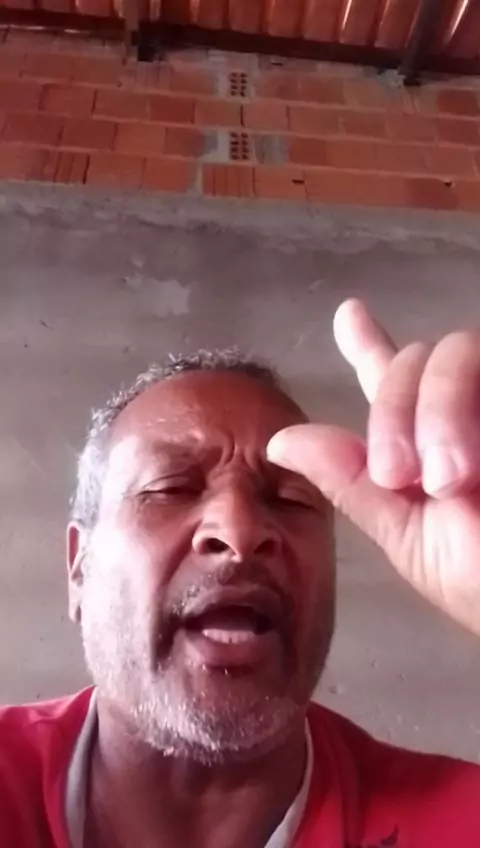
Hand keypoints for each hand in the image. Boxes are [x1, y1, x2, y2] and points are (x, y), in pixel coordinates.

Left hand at [268, 299, 479, 635]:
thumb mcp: (408, 536)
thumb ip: (349, 482)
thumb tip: (279, 442)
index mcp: (424, 446)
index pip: (393, 381)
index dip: (369, 344)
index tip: (349, 313)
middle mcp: (461, 415)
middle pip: (412, 360)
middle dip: (394, 412)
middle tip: (399, 476)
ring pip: (455, 351)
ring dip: (438, 411)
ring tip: (450, 480)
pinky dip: (465, 410)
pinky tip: (476, 464)